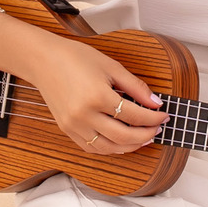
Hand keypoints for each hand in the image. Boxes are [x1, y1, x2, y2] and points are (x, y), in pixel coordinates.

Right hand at [31, 36, 168, 154]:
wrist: (44, 60)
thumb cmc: (76, 58)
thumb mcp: (111, 66)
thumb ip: (136, 87)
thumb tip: (155, 103)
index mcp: (97, 96)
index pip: (134, 115)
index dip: (153, 117)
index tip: (163, 114)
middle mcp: (84, 115)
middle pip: (123, 136)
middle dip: (145, 135)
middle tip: (157, 129)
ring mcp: (74, 126)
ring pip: (108, 148)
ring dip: (130, 146)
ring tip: (143, 138)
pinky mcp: (67, 130)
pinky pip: (92, 148)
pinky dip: (110, 149)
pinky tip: (121, 142)